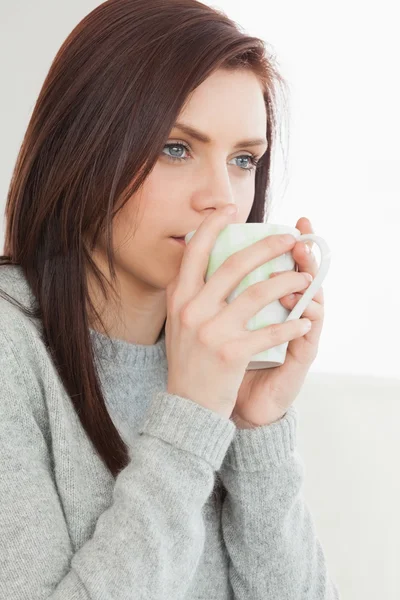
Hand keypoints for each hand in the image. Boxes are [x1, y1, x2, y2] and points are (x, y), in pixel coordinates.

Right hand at [165, 206, 311, 419]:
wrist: (187, 406)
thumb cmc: (189, 360)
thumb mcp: (180, 321)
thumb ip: (192, 293)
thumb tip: (215, 261)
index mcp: (178, 297)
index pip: (196, 251)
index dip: (214, 225)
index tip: (231, 209)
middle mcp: (191, 309)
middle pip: (235, 264)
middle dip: (268, 246)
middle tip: (291, 239)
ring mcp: (210, 330)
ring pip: (259, 292)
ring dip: (289, 282)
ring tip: (306, 279)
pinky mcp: (231, 352)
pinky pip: (271, 331)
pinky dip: (292, 326)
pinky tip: (305, 322)